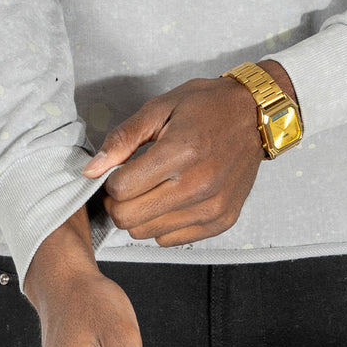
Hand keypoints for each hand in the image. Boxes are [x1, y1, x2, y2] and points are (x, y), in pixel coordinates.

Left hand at [81, 74, 267, 246]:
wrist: (255, 115)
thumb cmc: (208, 106)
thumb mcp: (160, 108)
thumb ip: (123, 139)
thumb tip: (91, 170)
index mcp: (180, 151)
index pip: (120, 189)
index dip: (111, 179)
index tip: (121, 168)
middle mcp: (198, 185)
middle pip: (129, 218)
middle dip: (119, 201)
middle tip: (130, 182)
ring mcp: (212, 207)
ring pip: (146, 233)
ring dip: (141, 214)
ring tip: (154, 188)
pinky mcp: (222, 221)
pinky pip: (171, 239)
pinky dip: (163, 223)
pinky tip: (173, 198)